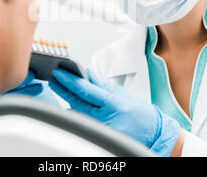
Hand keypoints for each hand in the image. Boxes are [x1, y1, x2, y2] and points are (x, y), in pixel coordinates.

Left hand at [49, 68, 180, 155]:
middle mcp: (105, 118)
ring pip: (76, 112)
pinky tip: (70, 103)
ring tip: (60, 86)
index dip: (69, 80)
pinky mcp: (98, 134)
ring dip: (67, 99)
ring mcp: (100, 128)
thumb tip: (86, 73)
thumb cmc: (140, 113)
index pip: (85, 90)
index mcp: (112, 103)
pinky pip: (82, 122)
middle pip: (76, 101)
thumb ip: (101, 84)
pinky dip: (75, 111)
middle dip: (62, 89)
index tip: (59, 72)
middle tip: (54, 79)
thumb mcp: (122, 94)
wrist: (152, 132)